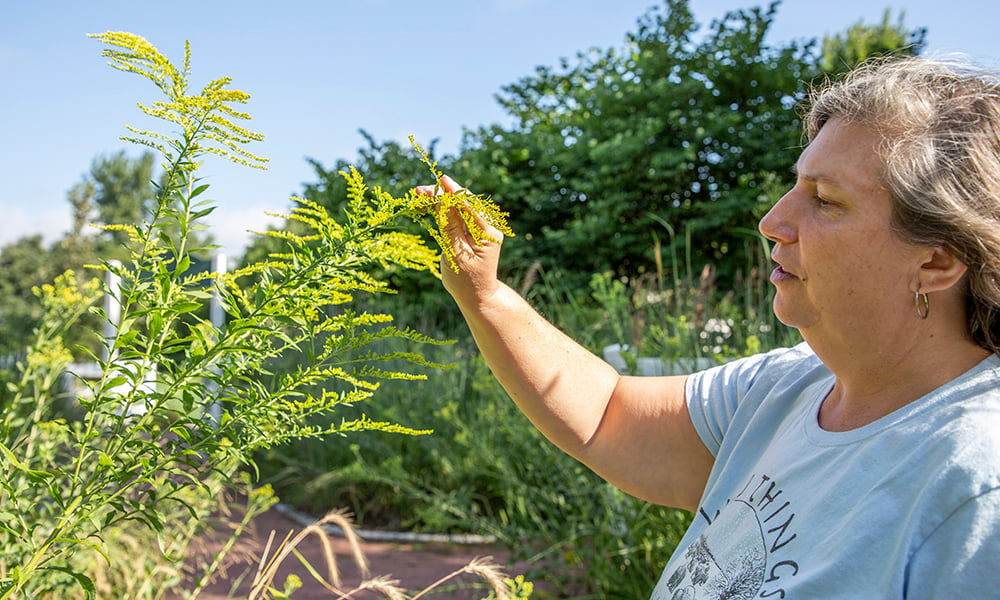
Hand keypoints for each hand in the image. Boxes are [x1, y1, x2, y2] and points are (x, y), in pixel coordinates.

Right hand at [413, 175, 504, 308]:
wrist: (476, 295)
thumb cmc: (466, 280)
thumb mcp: (456, 255)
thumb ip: (450, 227)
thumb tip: (442, 201)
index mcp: (488, 233)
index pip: (469, 206)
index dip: (454, 192)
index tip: (441, 180)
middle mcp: (487, 226)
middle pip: (463, 202)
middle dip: (442, 194)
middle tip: (419, 191)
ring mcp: (479, 227)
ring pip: (457, 206)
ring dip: (439, 200)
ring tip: (418, 197)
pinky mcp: (470, 229)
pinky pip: (455, 214)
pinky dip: (440, 209)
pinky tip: (426, 204)